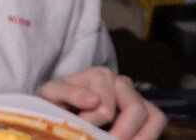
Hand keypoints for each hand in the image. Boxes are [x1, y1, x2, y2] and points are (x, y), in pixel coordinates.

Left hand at [38, 67, 166, 139]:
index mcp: (99, 75)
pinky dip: (148, 136)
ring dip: (140, 137)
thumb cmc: (57, 99)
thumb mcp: (52, 94)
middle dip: (122, 132)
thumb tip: (94, 100)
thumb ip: (69, 93)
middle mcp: (121, 82)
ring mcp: (135, 96)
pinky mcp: (144, 110)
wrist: (60, 105)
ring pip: (152, 115)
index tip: (82, 129)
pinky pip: (157, 121)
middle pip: (135, 108)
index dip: (94, 123)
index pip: (106, 105)